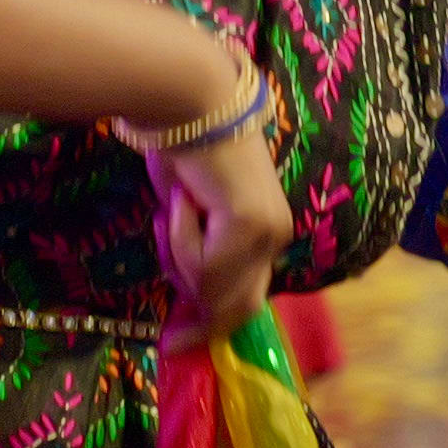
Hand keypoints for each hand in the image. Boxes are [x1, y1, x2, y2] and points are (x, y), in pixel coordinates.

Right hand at [146, 59, 292, 356]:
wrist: (190, 102)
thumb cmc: (183, 145)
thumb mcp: (187, 214)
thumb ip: (195, 253)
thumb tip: (189, 300)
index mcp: (268, 230)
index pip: (248, 296)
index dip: (214, 325)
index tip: (177, 345)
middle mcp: (277, 235)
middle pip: (239, 305)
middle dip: (201, 320)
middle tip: (171, 340)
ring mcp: (268, 232)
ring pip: (212, 287)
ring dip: (180, 259)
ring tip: (174, 210)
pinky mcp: (250, 225)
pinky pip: (203, 265)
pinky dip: (181, 239)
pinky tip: (182, 200)